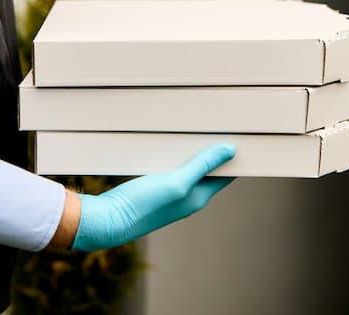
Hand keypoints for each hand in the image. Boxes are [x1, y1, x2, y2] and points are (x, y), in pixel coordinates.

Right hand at [71, 144, 235, 251]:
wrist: (107, 221)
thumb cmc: (143, 204)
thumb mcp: (176, 182)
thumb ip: (202, 166)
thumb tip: (230, 151)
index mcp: (198, 197)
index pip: (226, 175)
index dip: (234, 158)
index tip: (241, 137)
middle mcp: (187, 198)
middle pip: (209, 172)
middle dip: (215, 152)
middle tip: (219, 126)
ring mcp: (170, 196)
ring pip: (190, 170)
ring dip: (195, 153)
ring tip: (198, 130)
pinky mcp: (154, 191)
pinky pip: (172, 170)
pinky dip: (177, 157)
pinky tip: (170, 144)